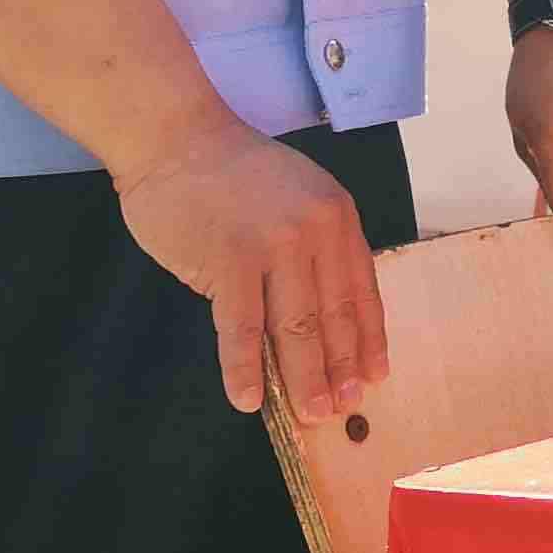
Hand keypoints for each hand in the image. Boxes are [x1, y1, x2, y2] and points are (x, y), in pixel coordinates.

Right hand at [114, 118, 385, 418]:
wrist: (178, 138)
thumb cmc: (234, 173)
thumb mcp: (300, 198)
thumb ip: (315, 248)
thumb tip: (324, 316)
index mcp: (338, 218)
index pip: (362, 291)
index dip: (368, 339)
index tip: (374, 376)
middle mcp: (316, 232)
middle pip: (333, 315)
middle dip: (339, 368)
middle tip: (343, 409)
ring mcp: (274, 246)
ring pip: (294, 327)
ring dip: (303, 377)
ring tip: (309, 414)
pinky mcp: (229, 260)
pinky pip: (240, 328)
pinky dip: (244, 368)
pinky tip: (249, 398)